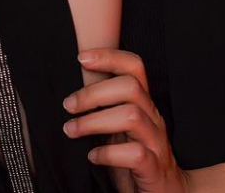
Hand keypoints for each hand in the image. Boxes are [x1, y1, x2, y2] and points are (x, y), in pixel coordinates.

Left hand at [62, 47, 192, 192]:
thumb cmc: (136, 160)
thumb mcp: (121, 130)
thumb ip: (106, 110)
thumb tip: (71, 94)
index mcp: (145, 104)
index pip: (135, 67)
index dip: (110, 56)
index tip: (82, 57)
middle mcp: (153, 118)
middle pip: (130, 87)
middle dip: (94, 92)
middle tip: (68, 105)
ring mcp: (156, 142)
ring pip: (132, 116)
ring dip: (95, 121)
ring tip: (72, 130)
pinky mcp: (154, 169)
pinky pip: (135, 154)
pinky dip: (109, 153)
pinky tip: (93, 157)